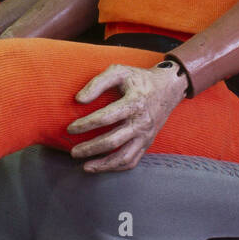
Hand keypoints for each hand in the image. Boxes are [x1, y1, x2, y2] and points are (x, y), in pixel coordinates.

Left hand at [66, 64, 187, 172]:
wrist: (168, 88)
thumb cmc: (139, 79)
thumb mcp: (119, 71)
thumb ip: (98, 83)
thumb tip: (79, 100)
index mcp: (134, 102)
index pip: (106, 117)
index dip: (85, 124)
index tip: (70, 129)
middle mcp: (142, 122)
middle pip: (113, 141)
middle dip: (90, 148)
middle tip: (73, 152)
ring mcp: (146, 135)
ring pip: (124, 157)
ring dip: (103, 165)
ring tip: (85, 167)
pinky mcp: (148, 143)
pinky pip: (132, 161)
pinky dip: (116, 167)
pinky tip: (102, 166)